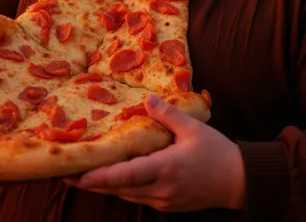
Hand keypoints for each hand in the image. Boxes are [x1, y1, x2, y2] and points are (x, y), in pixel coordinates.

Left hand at [64, 95, 246, 211]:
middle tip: (65, 175)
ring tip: (81, 177)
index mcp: (164, 169)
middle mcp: (160, 189)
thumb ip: (168, 114)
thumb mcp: (193, 127)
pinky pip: (137, 198)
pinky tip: (111, 180)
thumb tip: (147, 99)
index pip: (124, 176)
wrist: (240, 181)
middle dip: (91, 184)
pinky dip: (121, 189)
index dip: (98, 178)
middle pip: (118, 189)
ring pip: (125, 196)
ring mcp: (162, 201)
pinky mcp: (167, 206)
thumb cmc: (217, 152)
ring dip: (104, 188)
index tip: (77, 176)